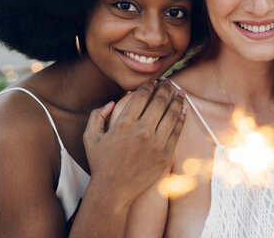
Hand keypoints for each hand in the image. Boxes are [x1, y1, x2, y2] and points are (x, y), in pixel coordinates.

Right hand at [83, 80, 185, 208]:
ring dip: (177, 100)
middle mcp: (142, 131)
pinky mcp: (165, 154)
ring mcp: (156, 143)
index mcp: (124, 123)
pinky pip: (177, 131)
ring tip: (180, 93)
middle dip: (165, 88)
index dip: (149, 85)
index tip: (152, 82)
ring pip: (171, 114)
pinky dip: (182, 117)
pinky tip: (183, 110)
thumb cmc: (101, 163)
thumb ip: (96, 116)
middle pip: (159, 101)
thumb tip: (113, 103)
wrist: (113, 191)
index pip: (141, 96)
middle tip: (167, 83)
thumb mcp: (90, 137)